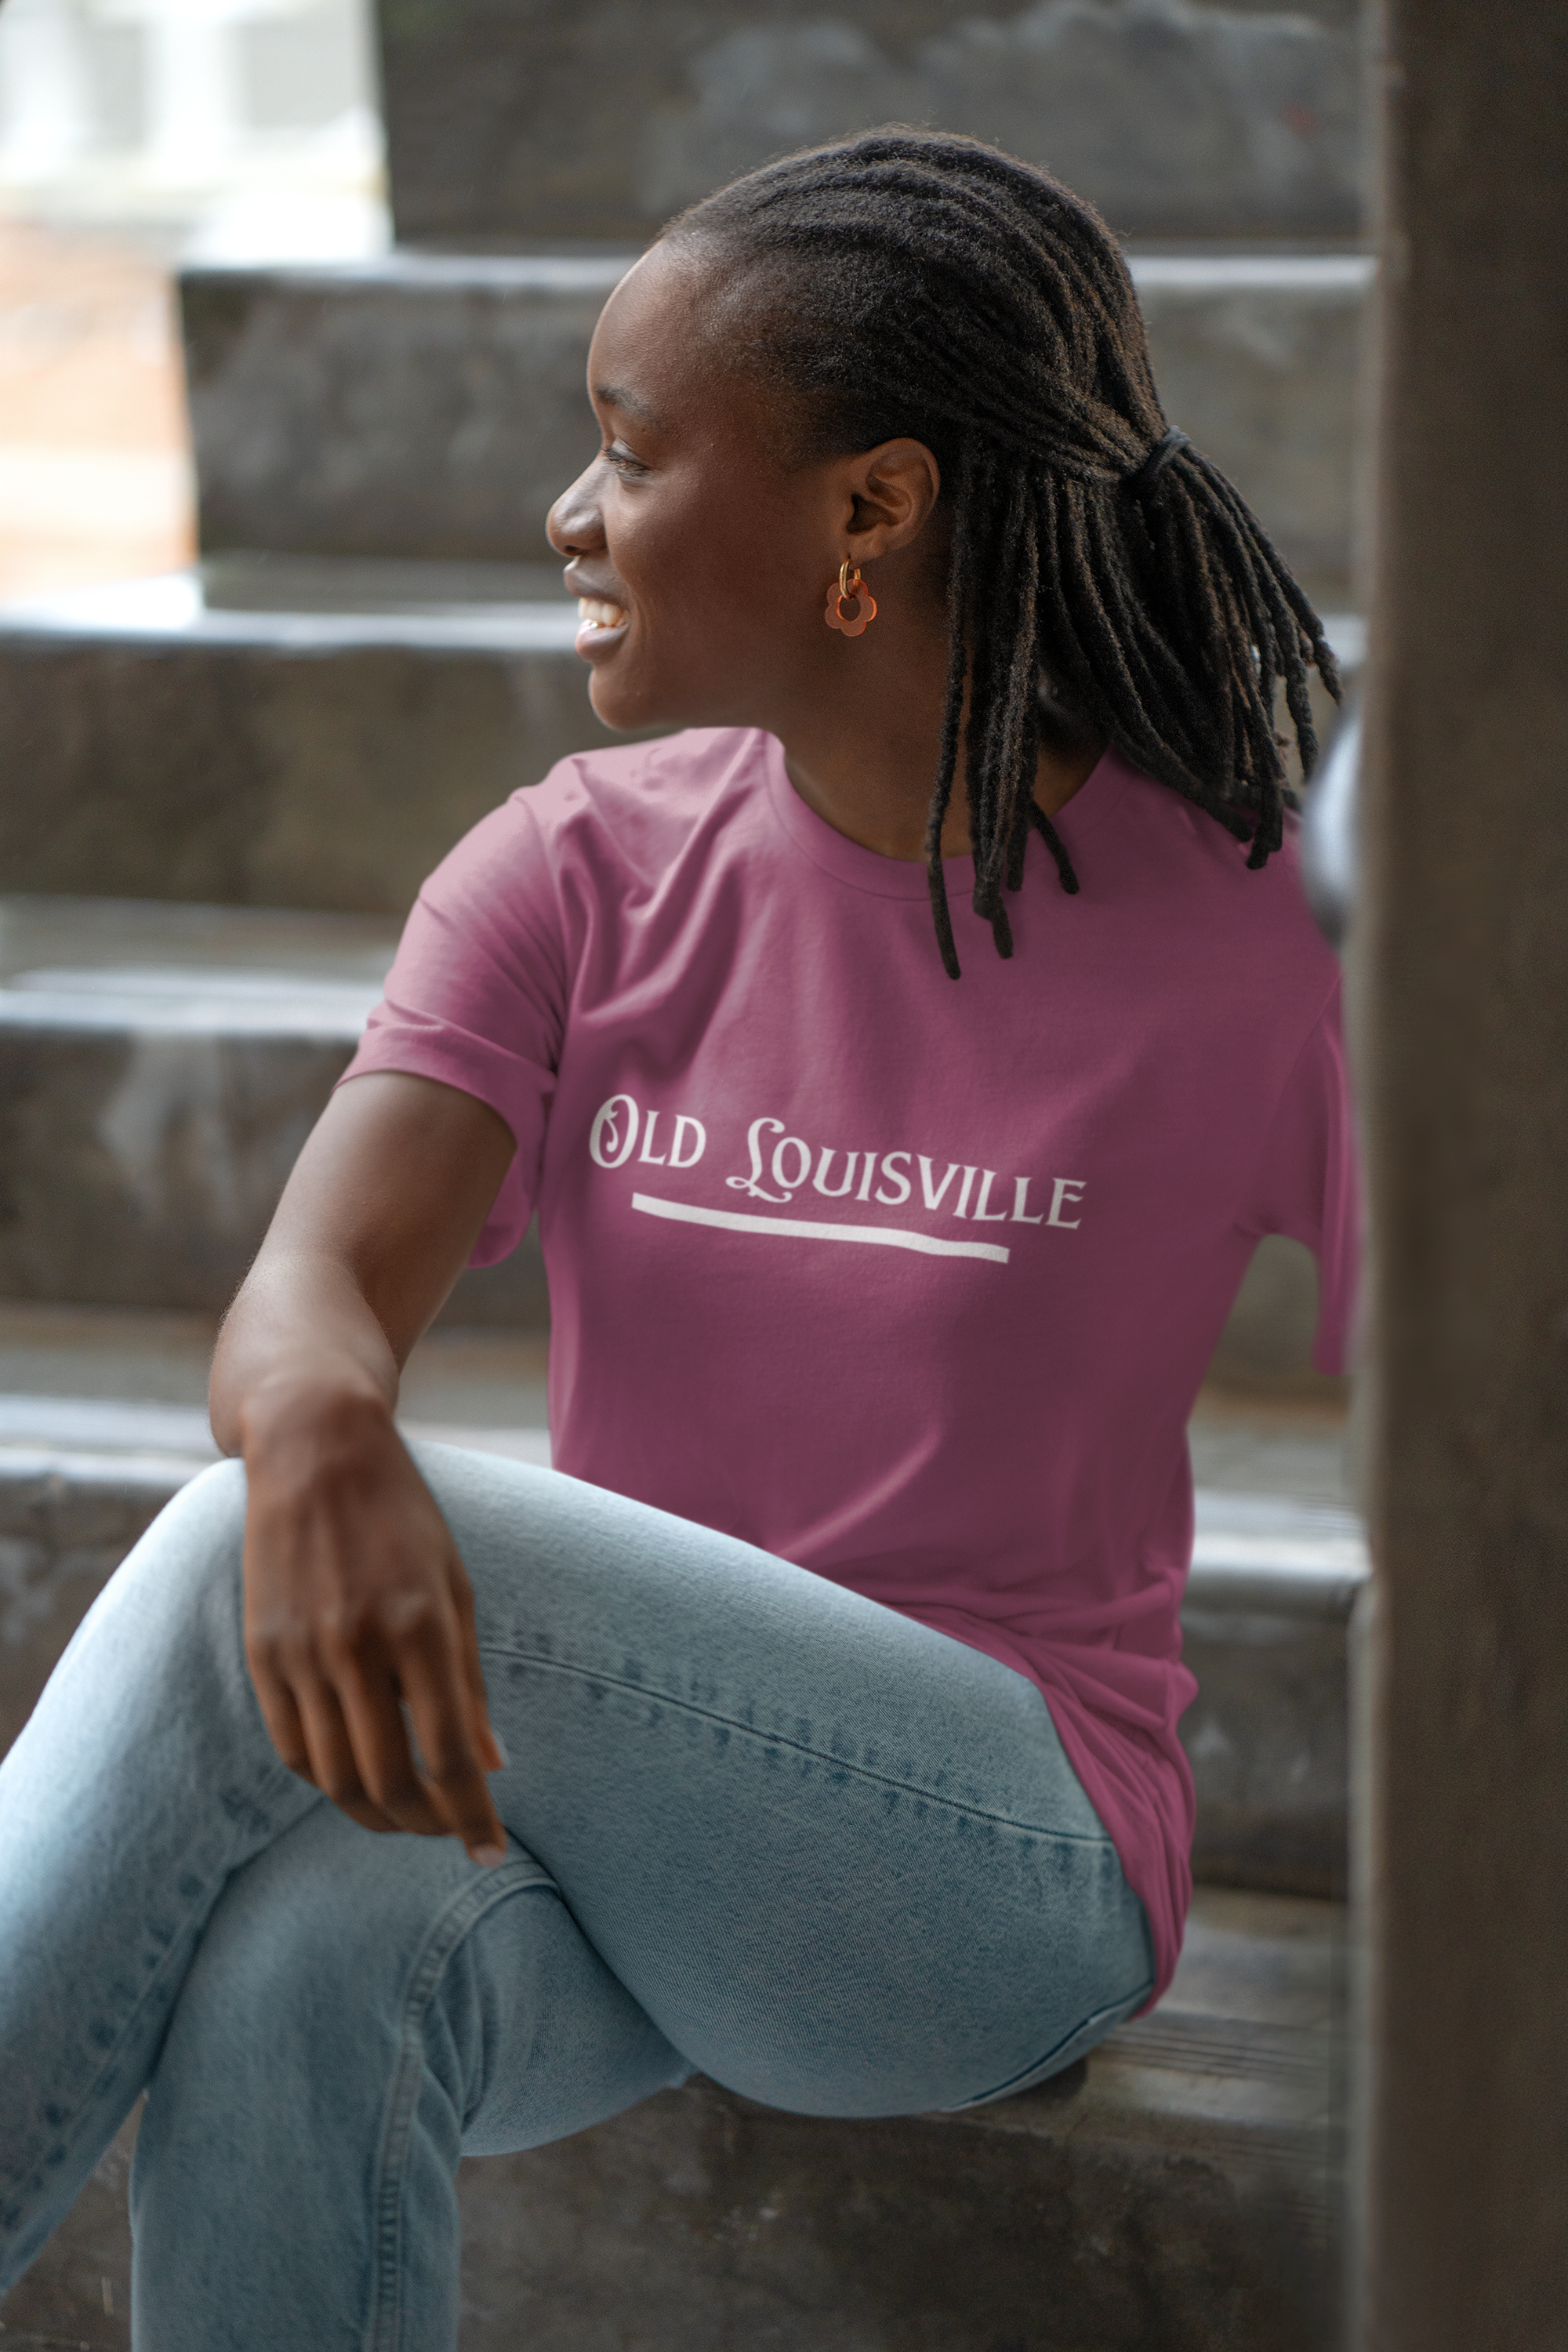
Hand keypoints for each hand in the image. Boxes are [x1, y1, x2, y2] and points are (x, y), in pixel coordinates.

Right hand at [240, 1379, 507, 1864]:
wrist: (314, 1448)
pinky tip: (355, 1783)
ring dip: (378, 1814)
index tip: (492, 1852)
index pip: (446, 1756)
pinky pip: (292, 1746)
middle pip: (389, 1780)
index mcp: (420, 1626)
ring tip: (410, 1819)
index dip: (471, 1817)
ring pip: (335, 1777)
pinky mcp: (261, 1652)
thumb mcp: (456, 1586)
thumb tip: (491, 1766)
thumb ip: (469, 1682)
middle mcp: (356, 1646)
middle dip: (427, 1826)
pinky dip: (326, 1780)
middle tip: (451, 1834)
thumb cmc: (402, 1515)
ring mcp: (301, 1652)